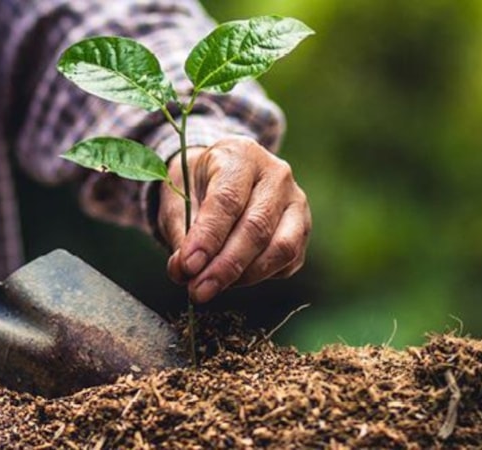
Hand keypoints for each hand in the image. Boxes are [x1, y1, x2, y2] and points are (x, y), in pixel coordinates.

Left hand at [159, 136, 310, 303]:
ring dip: (244, 276)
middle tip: (198, 291)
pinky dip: (260, 277)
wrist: (222, 172)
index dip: (207, 238)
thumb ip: (179, 231)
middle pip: (256, 227)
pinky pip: (287, 262)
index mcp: (241, 155)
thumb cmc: (197, 183)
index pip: (227, 200)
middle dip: (225, 266)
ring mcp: (296, 201)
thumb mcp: (177, 195)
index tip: (187, 267)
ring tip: (212, 286)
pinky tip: (234, 278)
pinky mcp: (303, 228)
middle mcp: (277, 174)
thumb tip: (184, 271)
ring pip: (280, 248)